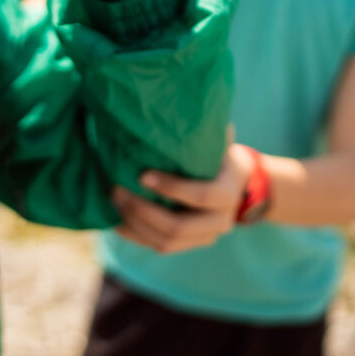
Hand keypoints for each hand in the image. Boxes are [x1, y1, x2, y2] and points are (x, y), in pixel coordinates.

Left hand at [113, 144, 254, 253]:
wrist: (241, 186)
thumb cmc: (221, 155)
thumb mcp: (219, 142)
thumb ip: (206, 133)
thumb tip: (181, 109)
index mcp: (228, 193)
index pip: (201, 196)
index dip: (172, 188)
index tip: (142, 175)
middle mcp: (220, 221)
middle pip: (179, 227)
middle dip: (143, 211)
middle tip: (117, 190)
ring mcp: (205, 237)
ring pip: (167, 242)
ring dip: (135, 224)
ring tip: (113, 202)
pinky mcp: (190, 245)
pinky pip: (160, 247)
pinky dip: (136, 235)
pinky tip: (116, 220)